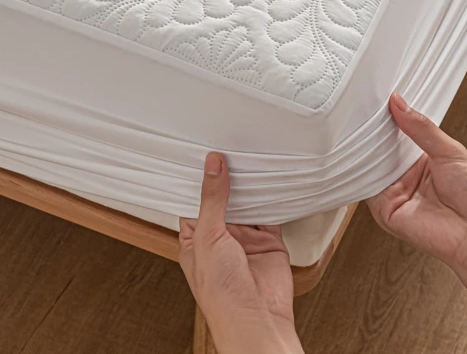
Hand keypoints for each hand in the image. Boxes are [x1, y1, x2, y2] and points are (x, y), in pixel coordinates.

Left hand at [179, 152, 303, 353]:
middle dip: (226, 178)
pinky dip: (272, 198)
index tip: (201, 152)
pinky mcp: (268, 242)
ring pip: (247, 204)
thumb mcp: (208, 238)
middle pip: (223, 199)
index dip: (198, 179)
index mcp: (196, 239)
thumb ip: (212, 200)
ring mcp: (244, 240)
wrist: (257, 320)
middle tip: (229, 147)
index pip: (194, 201)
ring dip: (249, 186)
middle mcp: (220, 238)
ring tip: (249, 156)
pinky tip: (271, 180)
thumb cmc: (221, 294)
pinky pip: (270, 214)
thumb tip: (212, 166)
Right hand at [367, 93, 466, 273]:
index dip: (388, 118)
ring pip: (368, 165)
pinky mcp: (384, 208)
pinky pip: (365, 187)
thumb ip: (422, 128)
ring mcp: (393, 191)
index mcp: (420, 158)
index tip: (378, 99)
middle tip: (364, 109)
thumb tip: (399, 103)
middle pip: (379, 148)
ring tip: (360, 128)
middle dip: (372, 131)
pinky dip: (362, 172)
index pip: (395, 133)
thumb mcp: (450, 151)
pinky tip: (362, 157)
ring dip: (365, 149)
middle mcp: (404, 175)